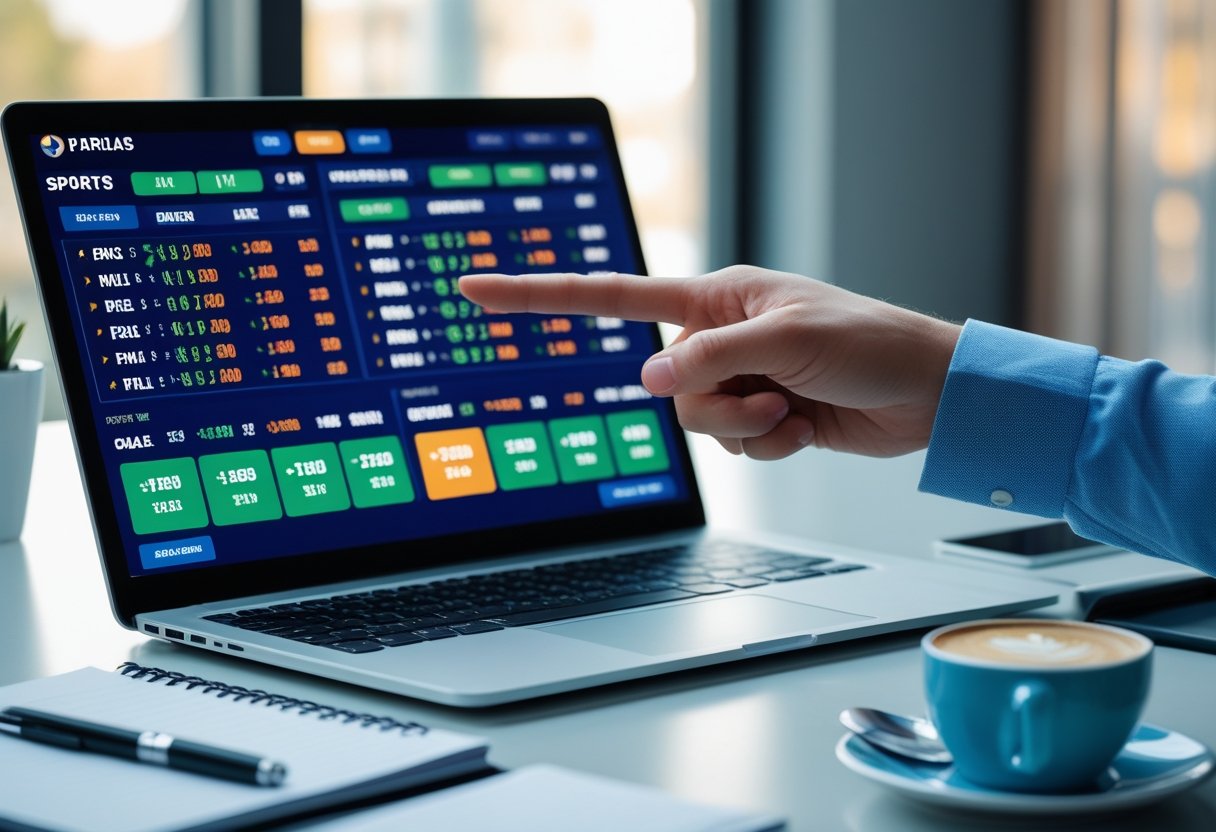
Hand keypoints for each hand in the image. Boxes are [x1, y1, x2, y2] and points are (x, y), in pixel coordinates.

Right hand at [459, 266, 960, 458]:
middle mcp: (718, 336)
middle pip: (667, 388)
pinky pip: (733, 446)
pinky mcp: (761, 415)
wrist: (928, 393)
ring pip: (698, 425)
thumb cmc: (868, 343)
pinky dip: (770, 444)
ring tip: (795, 405)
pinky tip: (806, 425)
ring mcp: (738, 379)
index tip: (477, 287)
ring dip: (749, 427)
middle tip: (775, 388)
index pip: (614, 296)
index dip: (543, 297)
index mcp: (715, 296)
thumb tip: (645, 380)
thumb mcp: (786, 339)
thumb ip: (710, 360)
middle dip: (721, 402)